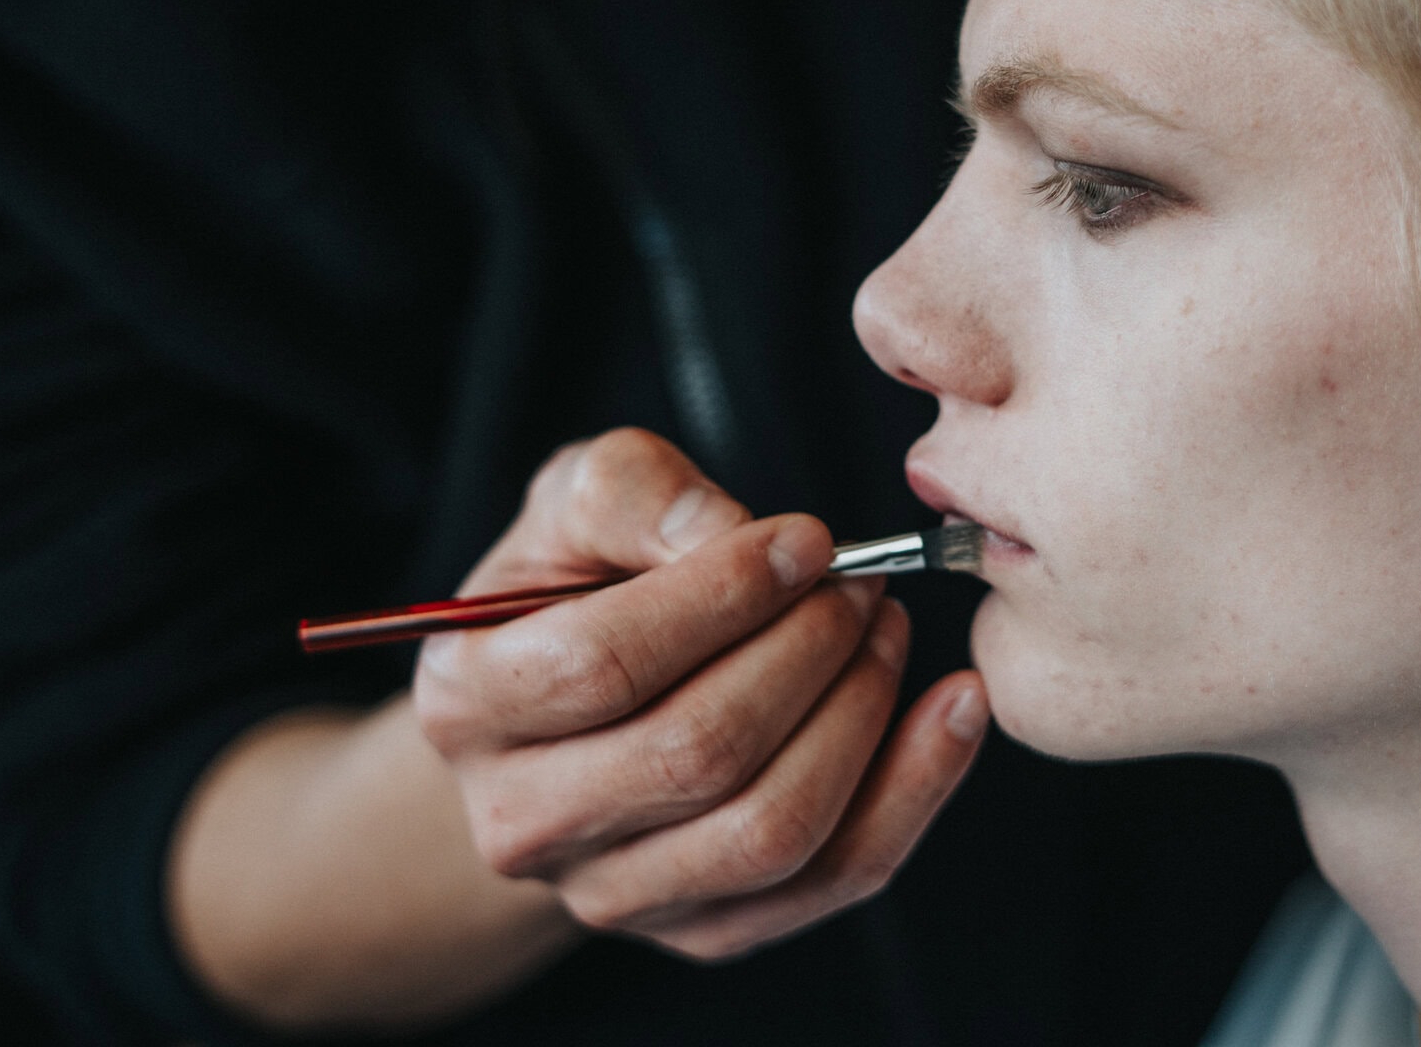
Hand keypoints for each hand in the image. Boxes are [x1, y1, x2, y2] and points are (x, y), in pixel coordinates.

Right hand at [413, 428, 987, 959]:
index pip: (603, 664)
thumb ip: (634, 490)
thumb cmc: (578, 587)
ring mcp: (614, 893)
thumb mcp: (576, 503)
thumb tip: (727, 531)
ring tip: (887, 629)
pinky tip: (952, 707)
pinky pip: (831, 879)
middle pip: (696, 754)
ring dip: (858, 716)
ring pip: (769, 829)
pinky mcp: (706, 930)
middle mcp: (523, 822)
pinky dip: (913, 792)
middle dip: (807, 652)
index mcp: (468, 705)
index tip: (807, 539)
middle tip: (861, 582)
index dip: (722, 596)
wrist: (569, 709)